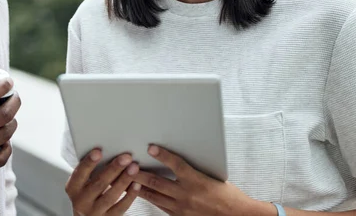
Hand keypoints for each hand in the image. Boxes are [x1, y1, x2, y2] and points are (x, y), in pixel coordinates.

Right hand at [0, 79, 20, 195]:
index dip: (2, 86)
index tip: (8, 81)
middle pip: (2, 115)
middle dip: (14, 102)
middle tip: (14, 97)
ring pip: (4, 135)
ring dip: (13, 123)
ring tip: (11, 116)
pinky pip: (0, 158)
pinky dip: (7, 147)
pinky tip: (4, 140)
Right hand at [65, 149, 141, 215]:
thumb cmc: (86, 191)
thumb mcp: (82, 181)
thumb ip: (90, 169)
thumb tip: (108, 148)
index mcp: (73, 187)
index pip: (80, 173)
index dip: (89, 162)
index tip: (99, 151)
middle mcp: (81, 201)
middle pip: (99, 183)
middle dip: (114, 169)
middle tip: (126, 157)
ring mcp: (95, 212)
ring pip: (111, 196)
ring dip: (124, 180)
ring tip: (134, 168)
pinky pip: (121, 208)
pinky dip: (130, 196)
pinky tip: (137, 184)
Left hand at [133, 145, 258, 215]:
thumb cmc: (228, 196)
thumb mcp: (213, 176)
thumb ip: (194, 168)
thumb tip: (179, 157)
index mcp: (197, 180)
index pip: (176, 164)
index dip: (163, 155)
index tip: (151, 148)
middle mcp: (187, 195)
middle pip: (158, 182)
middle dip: (140, 174)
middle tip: (129, 166)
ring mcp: (182, 208)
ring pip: (155, 196)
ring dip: (140, 188)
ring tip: (127, 181)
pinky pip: (161, 207)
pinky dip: (151, 199)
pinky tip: (142, 195)